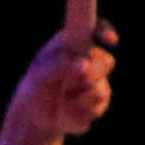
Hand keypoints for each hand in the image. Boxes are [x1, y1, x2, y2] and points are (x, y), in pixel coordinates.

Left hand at [11, 22, 114, 140]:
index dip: (105, 32)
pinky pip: (98, 107)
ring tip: (62, 100)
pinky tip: (65, 112)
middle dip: (91, 74)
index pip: (95, 30)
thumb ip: (58, 65)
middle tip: (74, 81)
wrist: (35, 115)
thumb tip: (83, 65)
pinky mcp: (99, 101)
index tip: (110, 40)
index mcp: (75, 44)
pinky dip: (79, 112)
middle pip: (106, 62)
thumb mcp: (39, 74)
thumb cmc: (36, 86)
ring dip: (79, 99)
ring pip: (102, 90)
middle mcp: (90, 60)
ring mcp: (98, 80)